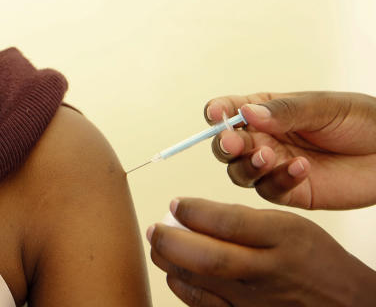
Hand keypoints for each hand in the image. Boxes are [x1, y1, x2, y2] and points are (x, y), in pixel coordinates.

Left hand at [148, 198, 375, 306]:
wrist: (342, 301)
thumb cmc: (310, 258)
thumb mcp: (287, 224)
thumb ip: (241, 218)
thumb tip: (189, 212)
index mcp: (283, 238)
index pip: (229, 222)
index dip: (194, 211)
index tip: (176, 203)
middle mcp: (269, 272)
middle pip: (209, 258)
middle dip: (171, 240)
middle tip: (156, 228)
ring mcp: (257, 301)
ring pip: (200, 283)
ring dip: (170, 262)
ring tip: (160, 246)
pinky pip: (204, 305)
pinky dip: (183, 287)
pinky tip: (176, 272)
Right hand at [205, 92, 375, 208]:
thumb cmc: (361, 121)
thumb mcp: (322, 108)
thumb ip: (284, 112)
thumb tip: (246, 113)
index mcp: (264, 111)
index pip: (227, 110)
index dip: (217, 113)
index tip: (219, 115)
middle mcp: (262, 139)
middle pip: (225, 145)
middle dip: (225, 144)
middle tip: (235, 143)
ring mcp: (273, 166)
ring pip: (239, 172)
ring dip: (248, 165)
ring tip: (269, 156)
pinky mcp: (290, 192)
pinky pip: (270, 191)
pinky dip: (279, 180)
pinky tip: (301, 168)